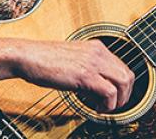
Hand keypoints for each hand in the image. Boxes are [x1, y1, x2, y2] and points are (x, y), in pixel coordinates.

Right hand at [12, 39, 134, 111]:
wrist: (27, 56)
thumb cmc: (44, 61)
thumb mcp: (73, 62)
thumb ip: (88, 72)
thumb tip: (98, 92)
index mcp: (96, 47)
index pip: (122, 67)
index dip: (121, 86)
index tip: (114, 98)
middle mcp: (98, 52)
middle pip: (128, 75)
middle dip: (125, 95)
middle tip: (113, 106)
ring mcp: (93, 62)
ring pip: (123, 82)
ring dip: (118, 101)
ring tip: (104, 108)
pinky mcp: (85, 74)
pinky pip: (109, 92)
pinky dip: (107, 105)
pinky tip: (96, 108)